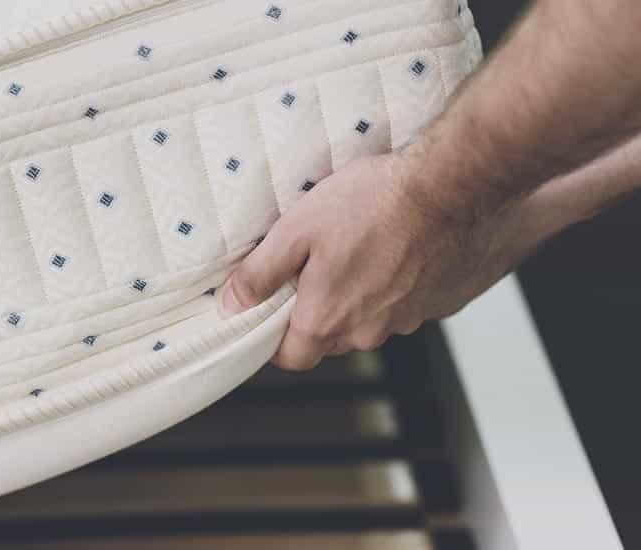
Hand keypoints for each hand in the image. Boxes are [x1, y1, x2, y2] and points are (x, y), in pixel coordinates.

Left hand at [217, 149, 559, 369]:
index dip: (275, 338)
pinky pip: (406, 305)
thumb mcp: (297, 229)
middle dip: (317, 312)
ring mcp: (409, 320)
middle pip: (329, 339)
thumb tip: (232, 303)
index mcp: (328, 320)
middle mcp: (368, 332)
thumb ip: (260, 273)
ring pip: (369, 322)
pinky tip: (396, 250)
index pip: (291, 357)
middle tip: (314, 266)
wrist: (454, 187)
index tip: (272, 313)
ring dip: (360, 297)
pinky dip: (397, 286)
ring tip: (359, 250)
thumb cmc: (375, 203)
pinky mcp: (441, 304)